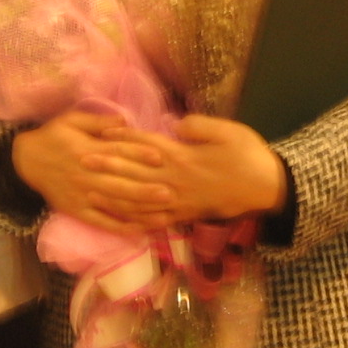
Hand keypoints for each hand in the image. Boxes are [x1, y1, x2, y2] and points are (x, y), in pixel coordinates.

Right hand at [13, 110, 175, 233]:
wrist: (26, 160)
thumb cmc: (54, 137)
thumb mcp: (72, 120)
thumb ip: (98, 120)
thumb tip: (125, 121)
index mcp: (87, 150)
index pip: (117, 153)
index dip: (140, 154)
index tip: (161, 157)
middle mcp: (87, 175)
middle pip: (120, 184)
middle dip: (146, 190)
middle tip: (171, 193)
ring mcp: (82, 195)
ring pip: (114, 205)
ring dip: (140, 212)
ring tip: (164, 216)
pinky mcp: (77, 210)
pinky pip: (101, 221)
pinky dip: (120, 228)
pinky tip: (140, 231)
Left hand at [103, 115, 286, 225]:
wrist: (268, 188)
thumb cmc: (249, 155)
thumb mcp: (227, 131)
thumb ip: (198, 127)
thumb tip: (174, 125)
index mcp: (183, 157)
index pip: (146, 146)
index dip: (121, 140)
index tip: (99, 135)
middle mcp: (175, 181)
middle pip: (134, 173)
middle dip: (106, 167)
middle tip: (80, 161)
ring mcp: (178, 201)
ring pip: (139, 201)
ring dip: (112, 197)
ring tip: (89, 192)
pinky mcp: (185, 216)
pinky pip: (155, 222)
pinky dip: (135, 222)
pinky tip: (118, 222)